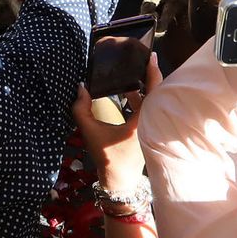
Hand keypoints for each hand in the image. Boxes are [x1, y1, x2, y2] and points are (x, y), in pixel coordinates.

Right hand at [71, 54, 161, 193]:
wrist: (118, 181)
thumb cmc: (107, 157)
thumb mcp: (90, 131)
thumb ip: (81, 109)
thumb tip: (81, 87)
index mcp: (141, 123)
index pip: (152, 92)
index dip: (153, 73)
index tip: (152, 57)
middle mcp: (150, 124)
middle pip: (155, 94)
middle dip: (150, 75)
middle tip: (143, 57)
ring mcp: (151, 129)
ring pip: (152, 102)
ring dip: (144, 87)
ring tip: (133, 71)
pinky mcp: (148, 132)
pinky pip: (147, 109)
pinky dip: (140, 98)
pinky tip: (128, 90)